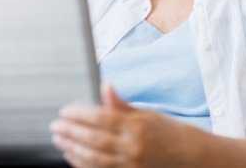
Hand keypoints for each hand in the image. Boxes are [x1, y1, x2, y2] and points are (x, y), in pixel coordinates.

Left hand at [50, 83, 196, 167]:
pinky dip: (82, 164)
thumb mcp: (147, 114)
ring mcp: (130, 164)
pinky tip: (71, 156)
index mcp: (138, 126)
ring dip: (72, 148)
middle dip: (70, 132)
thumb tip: (106, 86)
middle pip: (93, 139)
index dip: (79, 114)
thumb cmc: (168, 132)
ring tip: (59, 140)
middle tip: (54, 126)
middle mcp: (133, 146)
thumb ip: (122, 104)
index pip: (101, 118)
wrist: (190, 158)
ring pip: (93, 158)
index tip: (65, 111)